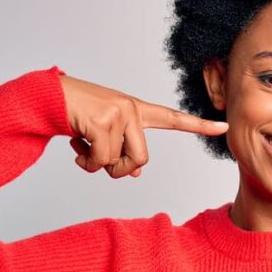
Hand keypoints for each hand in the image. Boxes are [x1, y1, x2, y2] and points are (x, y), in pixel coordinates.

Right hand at [60, 74, 228, 178]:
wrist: (47, 97)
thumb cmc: (76, 116)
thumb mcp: (104, 134)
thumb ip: (122, 151)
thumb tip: (134, 174)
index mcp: (136, 110)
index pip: (173, 118)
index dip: (198, 126)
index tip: (224, 127)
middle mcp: (131, 108)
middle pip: (142, 159)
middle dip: (119, 169)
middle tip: (97, 160)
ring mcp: (119, 113)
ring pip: (118, 162)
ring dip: (96, 163)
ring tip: (82, 146)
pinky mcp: (103, 120)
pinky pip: (101, 160)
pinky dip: (86, 161)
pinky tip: (75, 145)